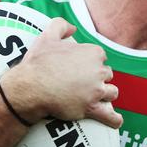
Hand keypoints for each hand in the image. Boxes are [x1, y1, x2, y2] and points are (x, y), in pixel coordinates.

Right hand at [0, 17, 122, 127]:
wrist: (30, 87)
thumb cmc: (38, 62)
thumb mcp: (47, 36)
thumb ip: (61, 25)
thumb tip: (72, 28)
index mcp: (93, 53)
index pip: (101, 57)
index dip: (92, 62)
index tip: (83, 67)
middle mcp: (98, 71)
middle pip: (107, 75)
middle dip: (99, 78)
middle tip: (86, 83)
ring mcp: (96, 90)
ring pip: (111, 93)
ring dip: (106, 95)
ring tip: (99, 98)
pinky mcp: (91, 108)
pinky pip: (109, 115)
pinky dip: (114, 119)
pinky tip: (116, 121)